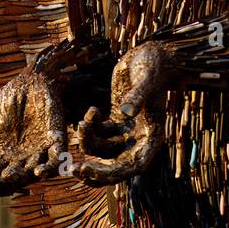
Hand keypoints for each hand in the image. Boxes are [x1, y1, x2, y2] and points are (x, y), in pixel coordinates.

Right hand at [0, 70, 67, 195]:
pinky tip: (38, 171)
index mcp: (5, 155)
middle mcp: (22, 159)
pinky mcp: (56, 141)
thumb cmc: (11, 97)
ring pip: (31, 175)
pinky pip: (55, 160)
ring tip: (9, 178)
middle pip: (8, 182)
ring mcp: (40, 152)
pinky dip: (49, 168)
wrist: (33, 80)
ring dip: (20, 179)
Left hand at [73, 42, 170, 185]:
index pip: (133, 165)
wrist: (154, 55)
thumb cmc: (154, 66)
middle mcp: (139, 138)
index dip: (111, 173)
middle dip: (95, 169)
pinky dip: (91, 127)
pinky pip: (99, 134)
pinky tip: (92, 110)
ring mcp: (127, 131)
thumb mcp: (146, 79)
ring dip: (88, 141)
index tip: (89, 169)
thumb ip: (137, 96)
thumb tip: (126, 112)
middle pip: (116, 166)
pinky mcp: (117, 120)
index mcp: (152, 137)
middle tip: (74, 169)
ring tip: (82, 122)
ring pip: (103, 150)